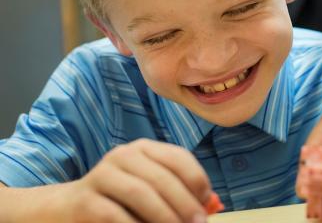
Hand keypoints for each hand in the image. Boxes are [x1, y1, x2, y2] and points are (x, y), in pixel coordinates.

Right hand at [53, 139, 210, 222]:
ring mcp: (101, 174)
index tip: (208, 203)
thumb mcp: (150, 191)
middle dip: (185, 204)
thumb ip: (178, 194)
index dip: (196, 179)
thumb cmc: (119, 202)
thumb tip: (212, 205)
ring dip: (164, 216)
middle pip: (162, 177)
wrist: (67, 209)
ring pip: (141, 193)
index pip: (177, 157)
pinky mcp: (85, 199)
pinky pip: (116, 215)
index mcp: (144, 149)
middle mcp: (123, 155)